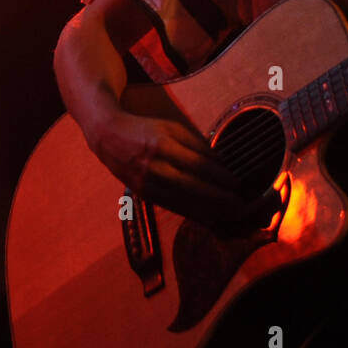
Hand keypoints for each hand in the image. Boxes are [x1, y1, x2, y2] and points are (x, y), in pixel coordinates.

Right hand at [89, 109, 251, 223]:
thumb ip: (197, 144)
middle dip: (219, 199)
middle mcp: (154, 166)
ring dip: (208, 211)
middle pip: (193, 186)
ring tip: (228, 216)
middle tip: (239, 207)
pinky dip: (191, 214)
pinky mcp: (143, 194)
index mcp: (163, 145)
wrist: (108, 137)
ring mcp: (146, 183)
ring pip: (182, 202)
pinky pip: (171, 207)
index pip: (198, 164)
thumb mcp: (172, 128)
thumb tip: (222, 161)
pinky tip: (207, 218)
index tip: (237, 184)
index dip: (220, 176)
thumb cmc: (145, 130)